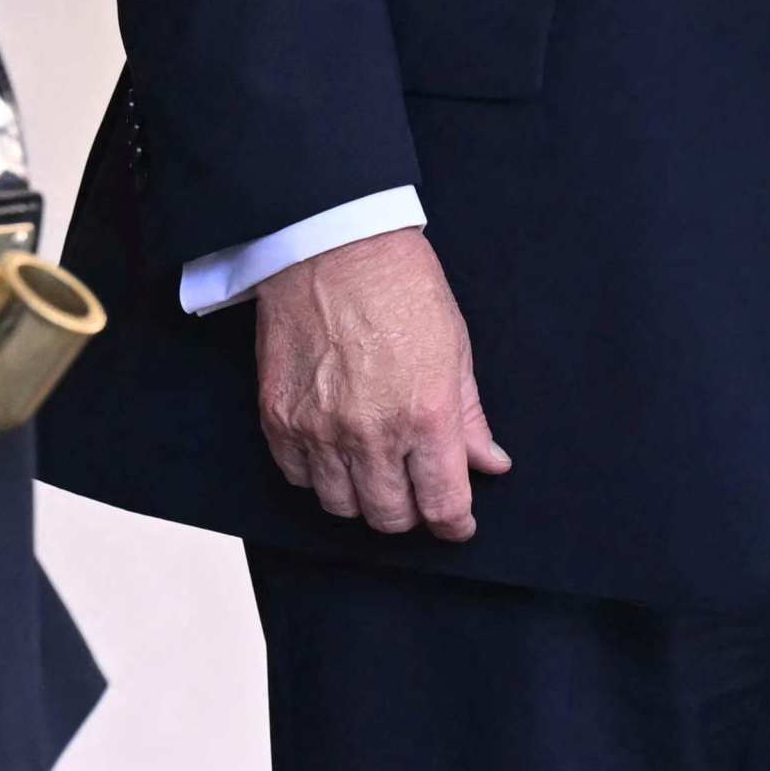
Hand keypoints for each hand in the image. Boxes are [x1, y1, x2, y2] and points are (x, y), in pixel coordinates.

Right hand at [253, 225, 510, 539]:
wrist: (333, 245)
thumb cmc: (401, 286)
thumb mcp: (456, 347)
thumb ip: (471, 416)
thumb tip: (490, 463)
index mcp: (427, 414)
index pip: (443, 504)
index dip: (455, 524)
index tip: (458, 525)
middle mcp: (372, 432)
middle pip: (390, 516)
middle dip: (411, 512)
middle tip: (417, 491)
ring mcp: (319, 430)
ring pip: (342, 506)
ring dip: (364, 498)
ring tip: (377, 471)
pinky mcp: (279, 420)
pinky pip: (299, 479)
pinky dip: (320, 477)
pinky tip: (337, 451)